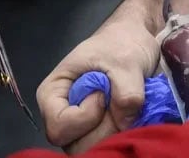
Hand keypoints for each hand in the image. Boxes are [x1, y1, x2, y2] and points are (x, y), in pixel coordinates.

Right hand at [36, 20, 159, 152]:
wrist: (136, 41)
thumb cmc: (121, 44)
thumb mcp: (126, 61)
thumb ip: (126, 91)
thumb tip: (125, 121)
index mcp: (53, 94)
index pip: (59, 128)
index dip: (85, 117)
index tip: (102, 93)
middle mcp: (62, 115)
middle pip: (76, 145)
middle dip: (105, 128)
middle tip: (120, 101)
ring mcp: (82, 126)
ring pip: (94, 147)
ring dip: (117, 131)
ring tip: (126, 105)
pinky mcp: (100, 130)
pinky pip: (110, 144)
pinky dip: (125, 133)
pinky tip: (132, 113)